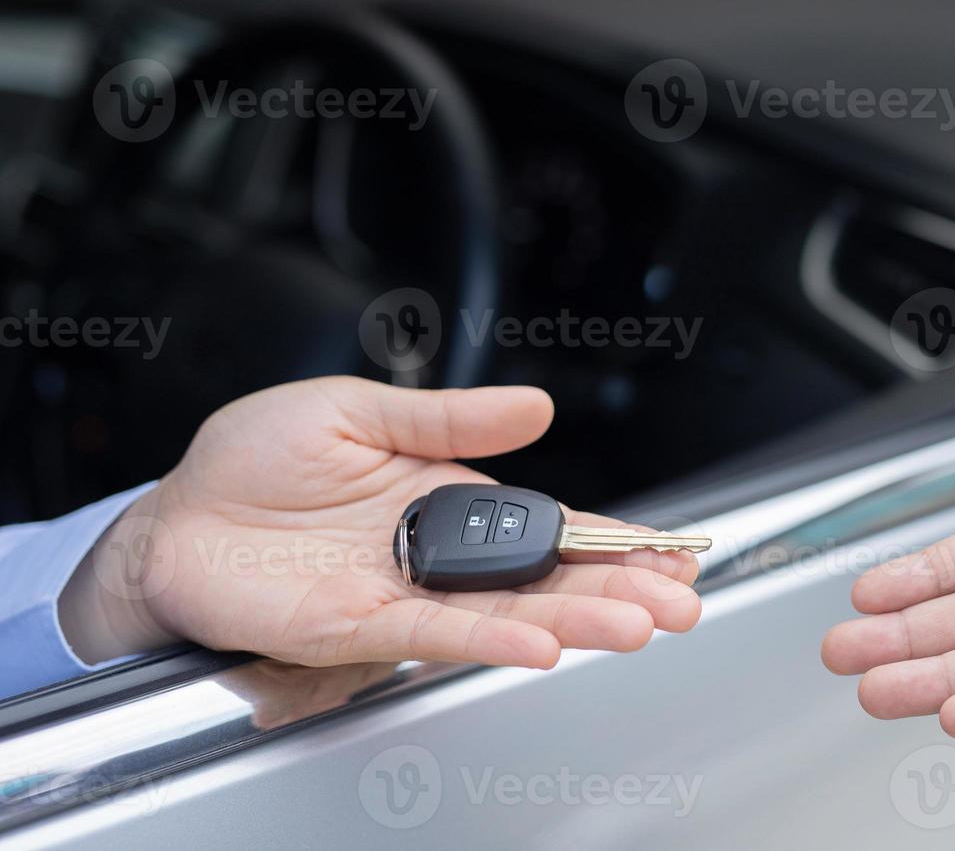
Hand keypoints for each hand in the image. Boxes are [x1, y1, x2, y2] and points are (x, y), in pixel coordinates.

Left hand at [60, 378, 700, 669]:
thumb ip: (448, 415)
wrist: (177, 515)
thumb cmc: (255, 462)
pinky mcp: (358, 627)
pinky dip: (491, 641)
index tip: (671, 551)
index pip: (548, 525)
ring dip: (576, 622)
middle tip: (680, 602)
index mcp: (448, 501)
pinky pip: (435, 635)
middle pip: (545, 579)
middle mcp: (438, 556)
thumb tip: (536, 406)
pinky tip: (542, 644)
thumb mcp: (359, 409)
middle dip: (620, 590)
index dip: (613, 539)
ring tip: (638, 625)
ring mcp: (405, 595)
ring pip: (507, 614)